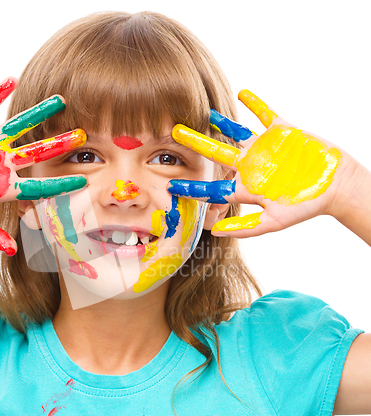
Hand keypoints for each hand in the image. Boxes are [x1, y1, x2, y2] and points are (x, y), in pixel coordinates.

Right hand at [0, 77, 86, 254]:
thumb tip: (11, 251)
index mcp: (2, 188)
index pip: (38, 186)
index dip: (60, 184)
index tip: (83, 181)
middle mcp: (0, 164)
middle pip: (36, 153)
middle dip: (59, 145)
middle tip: (83, 136)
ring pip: (17, 126)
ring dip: (38, 113)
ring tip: (59, 101)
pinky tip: (12, 79)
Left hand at [167, 90, 353, 236]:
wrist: (335, 185)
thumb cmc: (306, 206)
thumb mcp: (274, 222)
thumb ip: (245, 228)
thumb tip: (215, 232)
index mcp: (246, 187)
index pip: (213, 188)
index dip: (192, 188)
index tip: (170, 186)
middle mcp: (250, 166)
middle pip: (217, 154)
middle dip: (196, 144)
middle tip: (175, 133)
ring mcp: (264, 148)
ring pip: (236, 132)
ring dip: (220, 121)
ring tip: (204, 111)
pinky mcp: (281, 132)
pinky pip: (264, 114)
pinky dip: (255, 103)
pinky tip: (242, 93)